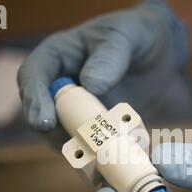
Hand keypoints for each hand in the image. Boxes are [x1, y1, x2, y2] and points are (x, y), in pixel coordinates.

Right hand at [17, 1, 187, 146]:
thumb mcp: (125, 37)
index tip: (44, 122)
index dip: (34, 101)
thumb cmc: (136, 34)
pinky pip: (90, 145)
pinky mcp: (95, 127)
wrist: (159, 52)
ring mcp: (77, 109)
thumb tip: (90, 85)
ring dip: (81, 148)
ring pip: (65, 135)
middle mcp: (61, 85)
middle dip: (57, 133)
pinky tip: (117, 157)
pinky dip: (101, 154)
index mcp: (57, 56)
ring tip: (103, 154)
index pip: (32, 77)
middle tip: (78, 144)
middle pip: (44, 114)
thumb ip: (110, 57)